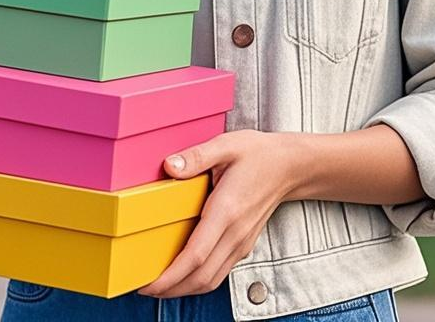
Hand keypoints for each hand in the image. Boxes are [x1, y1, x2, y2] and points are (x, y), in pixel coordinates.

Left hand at [135, 129, 300, 298]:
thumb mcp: (226, 145)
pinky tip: (181, 276)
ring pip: (210, 280)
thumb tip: (169, 166)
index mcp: (227, 210)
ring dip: (183, 290)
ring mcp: (241, 242)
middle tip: (143, 288)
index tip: (148, 283)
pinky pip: (219, 273)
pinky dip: (198, 282)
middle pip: (201, 277)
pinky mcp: (243, 245)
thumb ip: (196, 156)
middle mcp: (235, 233)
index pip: (196, 255)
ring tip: (158, 287)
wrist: (291, 167)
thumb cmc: (259, 154)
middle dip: (170, 289)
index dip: (170, 275)